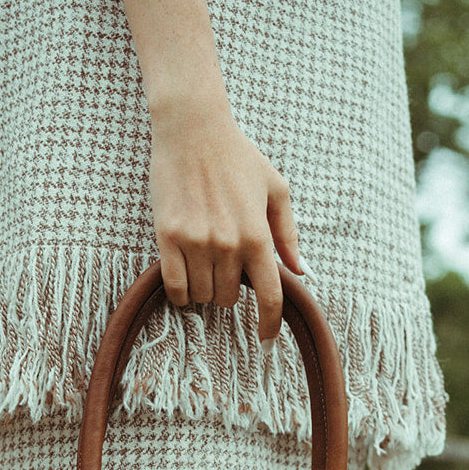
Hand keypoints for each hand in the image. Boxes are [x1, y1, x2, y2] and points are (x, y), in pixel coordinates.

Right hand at [149, 94, 302, 344]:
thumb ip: (288, 235)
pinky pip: (175, 287)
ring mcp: (196, 242)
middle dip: (230, 292)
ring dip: (205, 289)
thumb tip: (300, 272)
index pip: (269, 296)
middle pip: (229, 299)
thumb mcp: (276, 190)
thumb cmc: (238, 157)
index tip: (265, 339)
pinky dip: (182, 293)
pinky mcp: (168, 237)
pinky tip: (186, 281)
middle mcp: (228, 243)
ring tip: (204, 264)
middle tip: (225, 268)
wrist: (193, 130)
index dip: (269, 325)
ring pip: (202, 296)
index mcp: (257, 235)